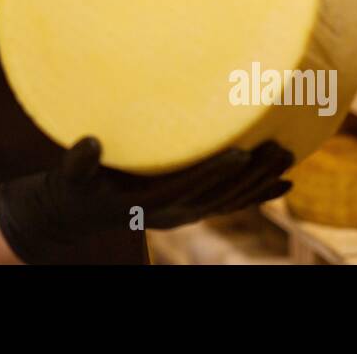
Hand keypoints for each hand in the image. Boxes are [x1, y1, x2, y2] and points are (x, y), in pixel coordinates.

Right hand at [0, 137, 292, 263]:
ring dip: (260, 182)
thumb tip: (88, 143)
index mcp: (147, 203)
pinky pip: (230, 204)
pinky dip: (258, 195)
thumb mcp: (69, 176)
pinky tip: (283, 184)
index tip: (240, 152)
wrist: (78, 211)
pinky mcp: (189, 207)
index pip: (187, 186)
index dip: (213, 171)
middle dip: (251, 175)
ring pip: (230, 201)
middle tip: (279, 149)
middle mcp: (172, 212)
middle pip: (219, 196)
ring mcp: (184, 212)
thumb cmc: (73, 187)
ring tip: (287, 157)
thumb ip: (78, 162)